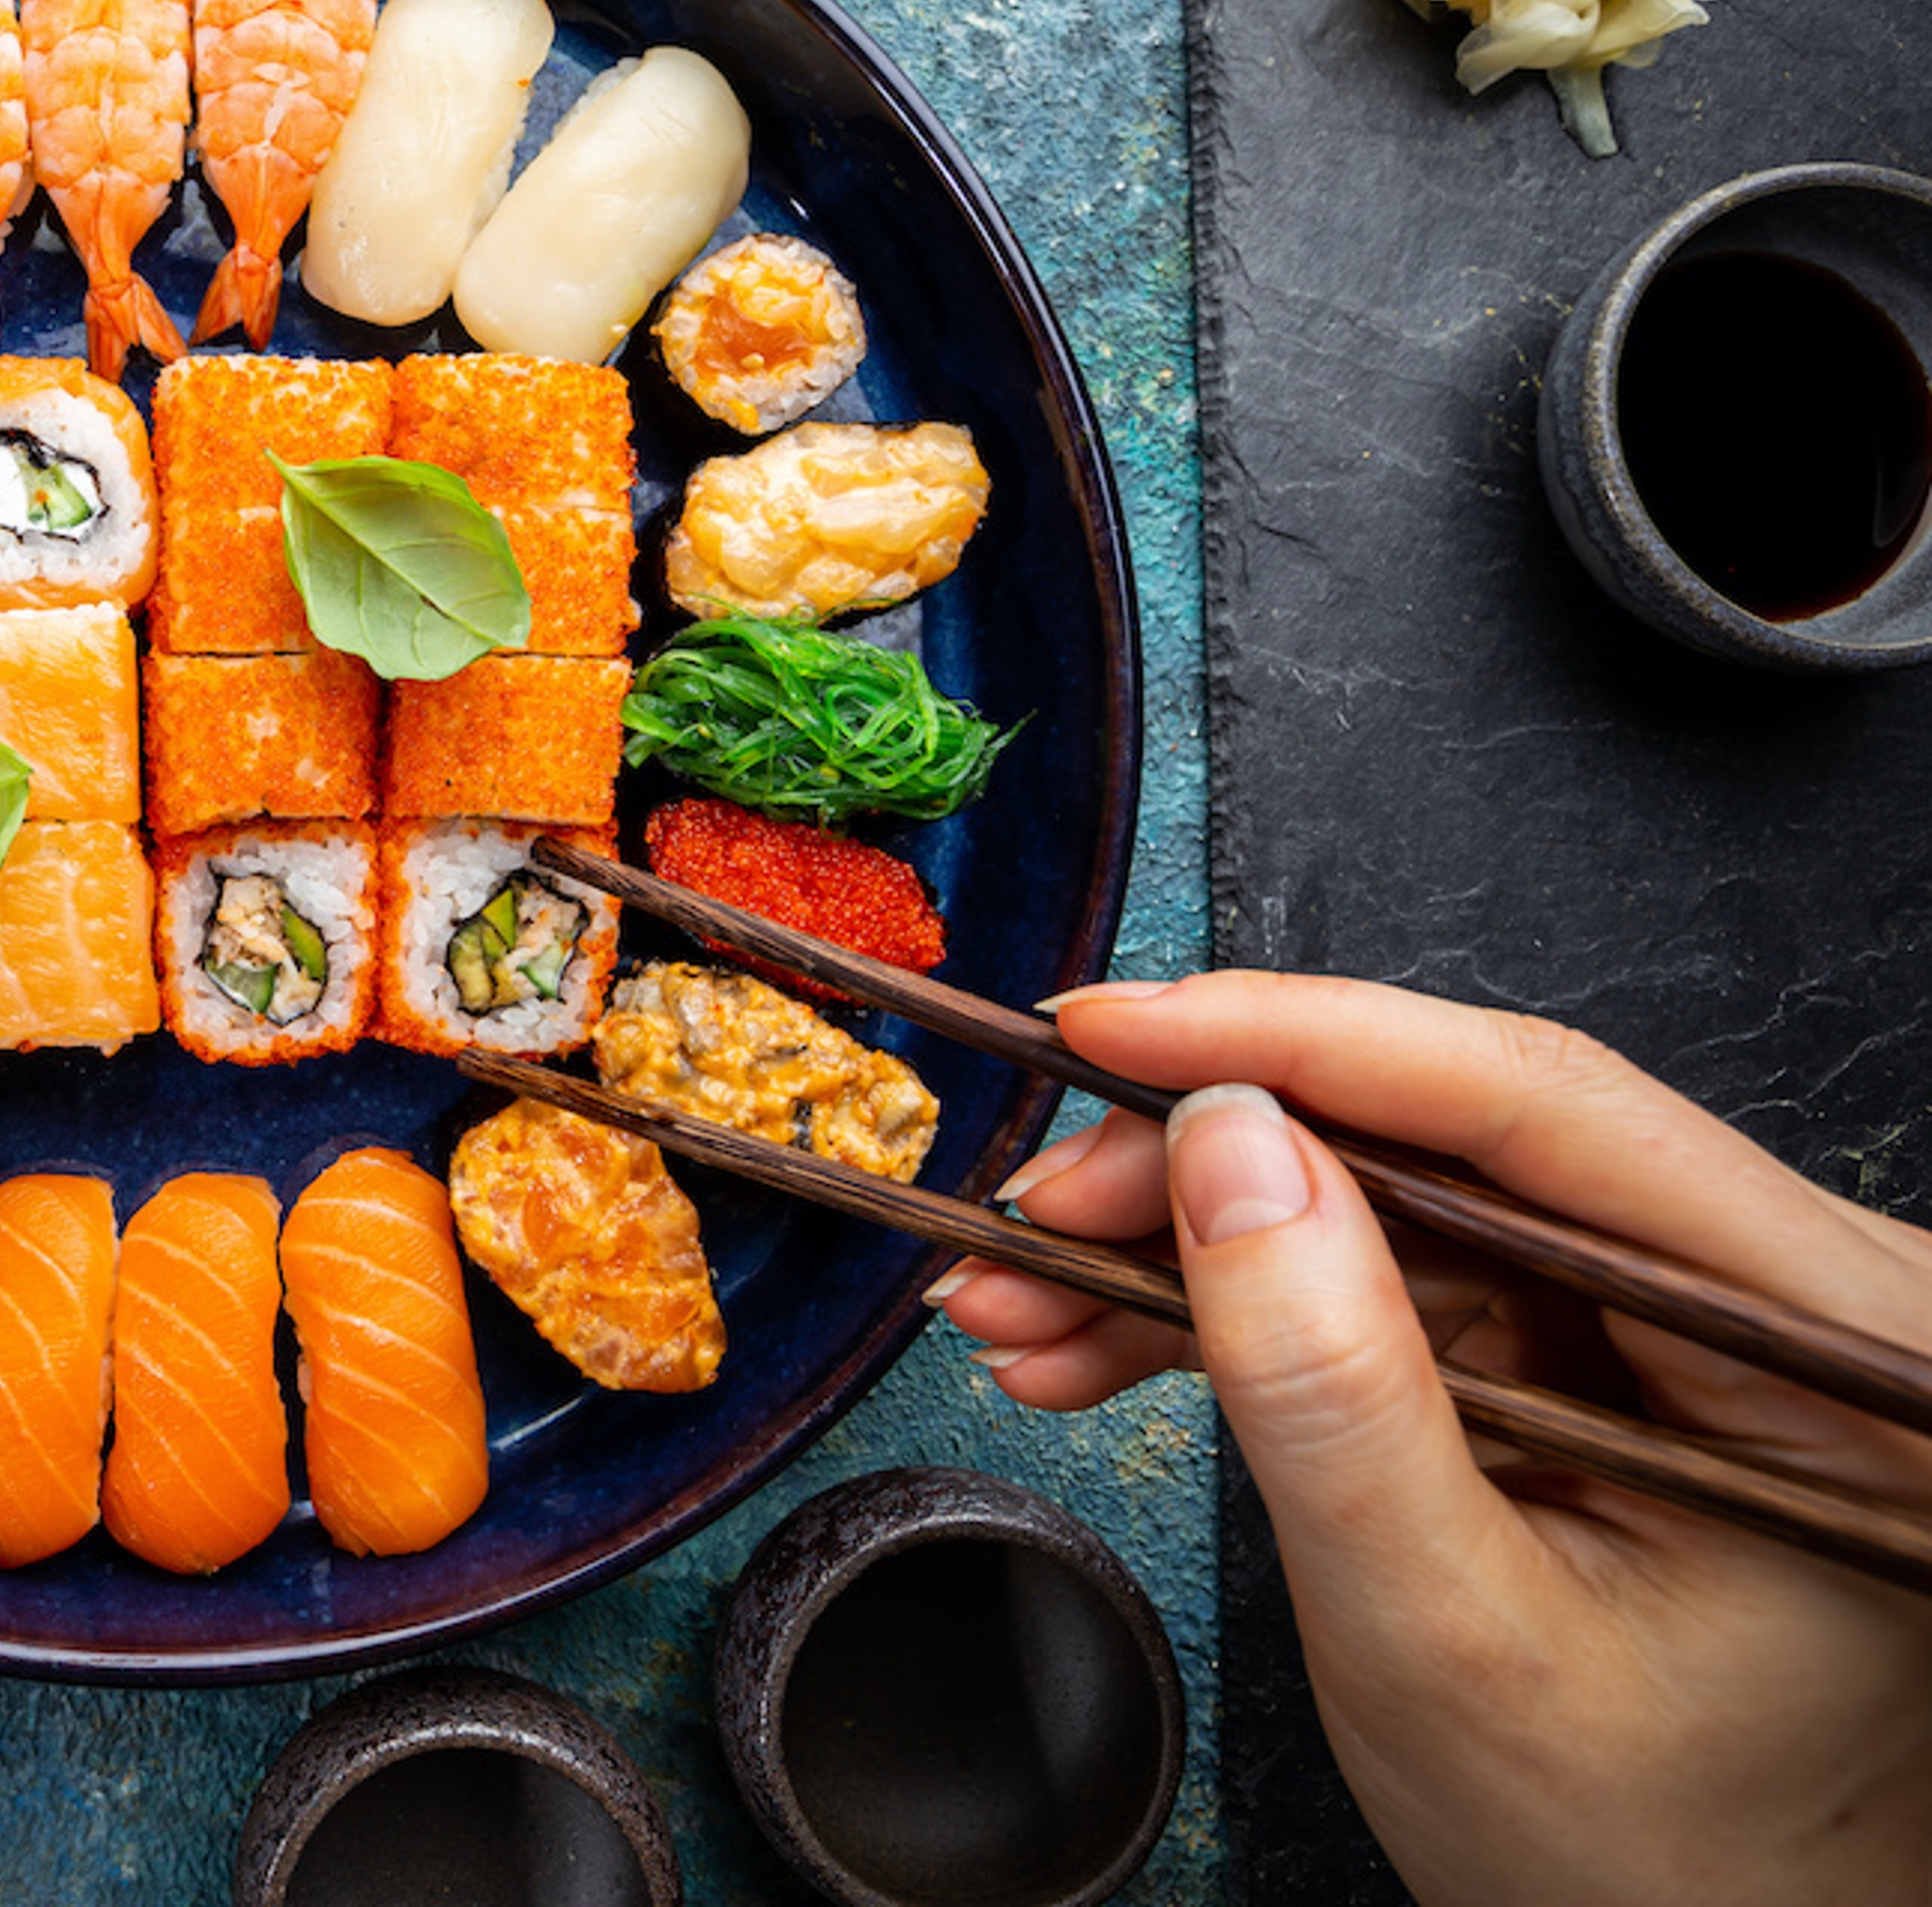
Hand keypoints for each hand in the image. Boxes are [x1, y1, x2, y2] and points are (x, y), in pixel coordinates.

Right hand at [935, 971, 1931, 1906]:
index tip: (1113, 1029)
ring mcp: (1683, 1324)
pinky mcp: (1596, 1354)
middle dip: (1202, 1168)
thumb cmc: (1645, 1863)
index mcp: (1835, 1348)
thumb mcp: (1447, 1635)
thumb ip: (1336, 1391)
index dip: (1302, 1042)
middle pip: (1449, 1142)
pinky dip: (1232, 1309)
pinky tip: (1091, 1339)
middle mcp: (1782, 1299)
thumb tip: (1225, 1143)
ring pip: (1391, 1203)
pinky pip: (1392, 1279)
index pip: (1544, 1112)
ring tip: (1016, 1299)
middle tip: (1024, 1208)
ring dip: (1185, 1246)